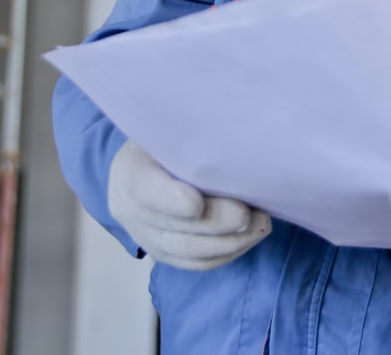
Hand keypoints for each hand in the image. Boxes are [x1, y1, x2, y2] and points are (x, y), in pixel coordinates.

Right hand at [108, 140, 271, 269]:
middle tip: (250, 215)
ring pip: (187, 251)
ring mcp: (145, 235)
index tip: (197, 204)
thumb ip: (199, 135)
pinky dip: (227, 253)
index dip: (169, 200)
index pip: (144, 189)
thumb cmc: (175, 136)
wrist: (154, 160)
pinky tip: (250, 237)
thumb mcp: (178, 127)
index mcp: (130, 170)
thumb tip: (238, 133)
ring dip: (230, 242)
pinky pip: (196, 263)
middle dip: (216, 224)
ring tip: (261, 225)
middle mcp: (129, 207)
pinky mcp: (164, 252)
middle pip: (172, 227)